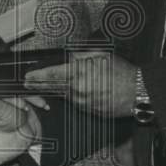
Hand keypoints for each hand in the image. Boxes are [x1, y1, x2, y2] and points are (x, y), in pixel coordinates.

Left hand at [24, 50, 138, 117]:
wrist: (137, 92)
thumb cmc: (123, 73)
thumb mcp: (100, 55)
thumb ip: (80, 56)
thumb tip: (68, 57)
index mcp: (80, 74)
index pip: (51, 75)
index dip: (36, 76)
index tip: (27, 76)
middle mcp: (79, 90)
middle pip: (52, 88)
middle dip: (38, 85)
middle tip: (28, 83)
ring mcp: (84, 103)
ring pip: (64, 95)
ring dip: (56, 90)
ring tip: (49, 84)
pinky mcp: (90, 111)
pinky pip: (75, 102)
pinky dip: (72, 96)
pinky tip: (75, 90)